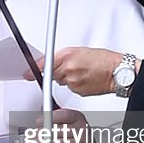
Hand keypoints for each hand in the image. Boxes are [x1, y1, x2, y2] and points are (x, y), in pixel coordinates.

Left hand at [25, 47, 140, 96]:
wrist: (116, 72)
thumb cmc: (102, 59)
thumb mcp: (77, 50)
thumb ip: (60, 56)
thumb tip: (47, 62)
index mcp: (66, 57)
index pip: (44, 65)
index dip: (33, 72)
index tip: (26, 75)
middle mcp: (68, 71)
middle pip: (52, 75)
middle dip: (57, 71)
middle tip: (70, 66)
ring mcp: (73, 83)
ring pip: (62, 82)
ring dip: (67, 77)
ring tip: (81, 71)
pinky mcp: (78, 92)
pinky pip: (71, 88)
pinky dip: (75, 84)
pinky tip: (85, 78)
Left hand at [28, 108, 106, 142]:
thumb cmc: (76, 136)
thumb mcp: (70, 122)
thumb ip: (57, 116)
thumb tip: (43, 109)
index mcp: (79, 119)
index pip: (65, 115)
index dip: (49, 117)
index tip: (39, 121)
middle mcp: (82, 131)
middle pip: (57, 131)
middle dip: (41, 133)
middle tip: (32, 134)